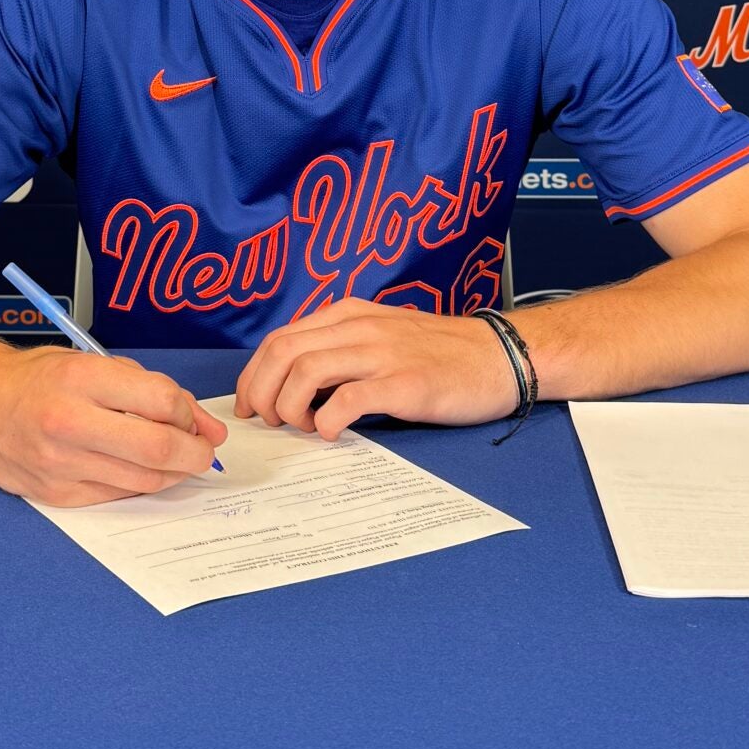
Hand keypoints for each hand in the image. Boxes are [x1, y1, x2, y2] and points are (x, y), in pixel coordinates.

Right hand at [0, 347, 227, 506]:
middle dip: (195, 454)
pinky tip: (136, 469)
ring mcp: (59, 463)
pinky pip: (117, 495)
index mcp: (79, 378)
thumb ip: (149, 389)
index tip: (189, 417)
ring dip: (172, 473)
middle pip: (157, 449)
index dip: (188, 413)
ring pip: (143, 480)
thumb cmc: (40, 379)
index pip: (160, 402)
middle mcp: (67, 422)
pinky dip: (138, 484)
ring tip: (173, 459)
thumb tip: (205, 426)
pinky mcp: (55, 494)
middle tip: (202, 451)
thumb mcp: (93, 363)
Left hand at [233, 296, 519, 438]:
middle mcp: (360, 328)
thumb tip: (294, 384)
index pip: (279, 339)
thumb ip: (342, 349)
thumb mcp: (382, 335)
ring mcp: (383, 354)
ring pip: (306, 371)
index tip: (249, 404)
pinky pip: (349, 399)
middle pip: (282, 352)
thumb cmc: (440, 353)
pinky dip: (328, 420)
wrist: (499, 355)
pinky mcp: (405, 383)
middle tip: (267, 422)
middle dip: (260, 391)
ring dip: (290, 406)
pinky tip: (332, 433)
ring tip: (301, 428)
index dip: (253, 375)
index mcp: (349, 315)